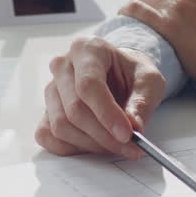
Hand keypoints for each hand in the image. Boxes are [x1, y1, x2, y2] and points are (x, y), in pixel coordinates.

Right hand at [36, 36, 166, 159]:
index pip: (88, 85)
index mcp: (86, 49)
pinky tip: (94, 145)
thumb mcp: (149, 80)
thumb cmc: (131, 73)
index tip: (127, 134)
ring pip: (61, 125)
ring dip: (91, 144)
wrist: (118, 73)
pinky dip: (72, 148)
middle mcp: (62, 66)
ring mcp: (51, 89)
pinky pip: (48, 136)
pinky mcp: (46, 110)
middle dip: (104, 135)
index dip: (107, 113)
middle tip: (130, 146)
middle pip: (74, 109)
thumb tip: (134, 127)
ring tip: (117, 145)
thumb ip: (142, 102)